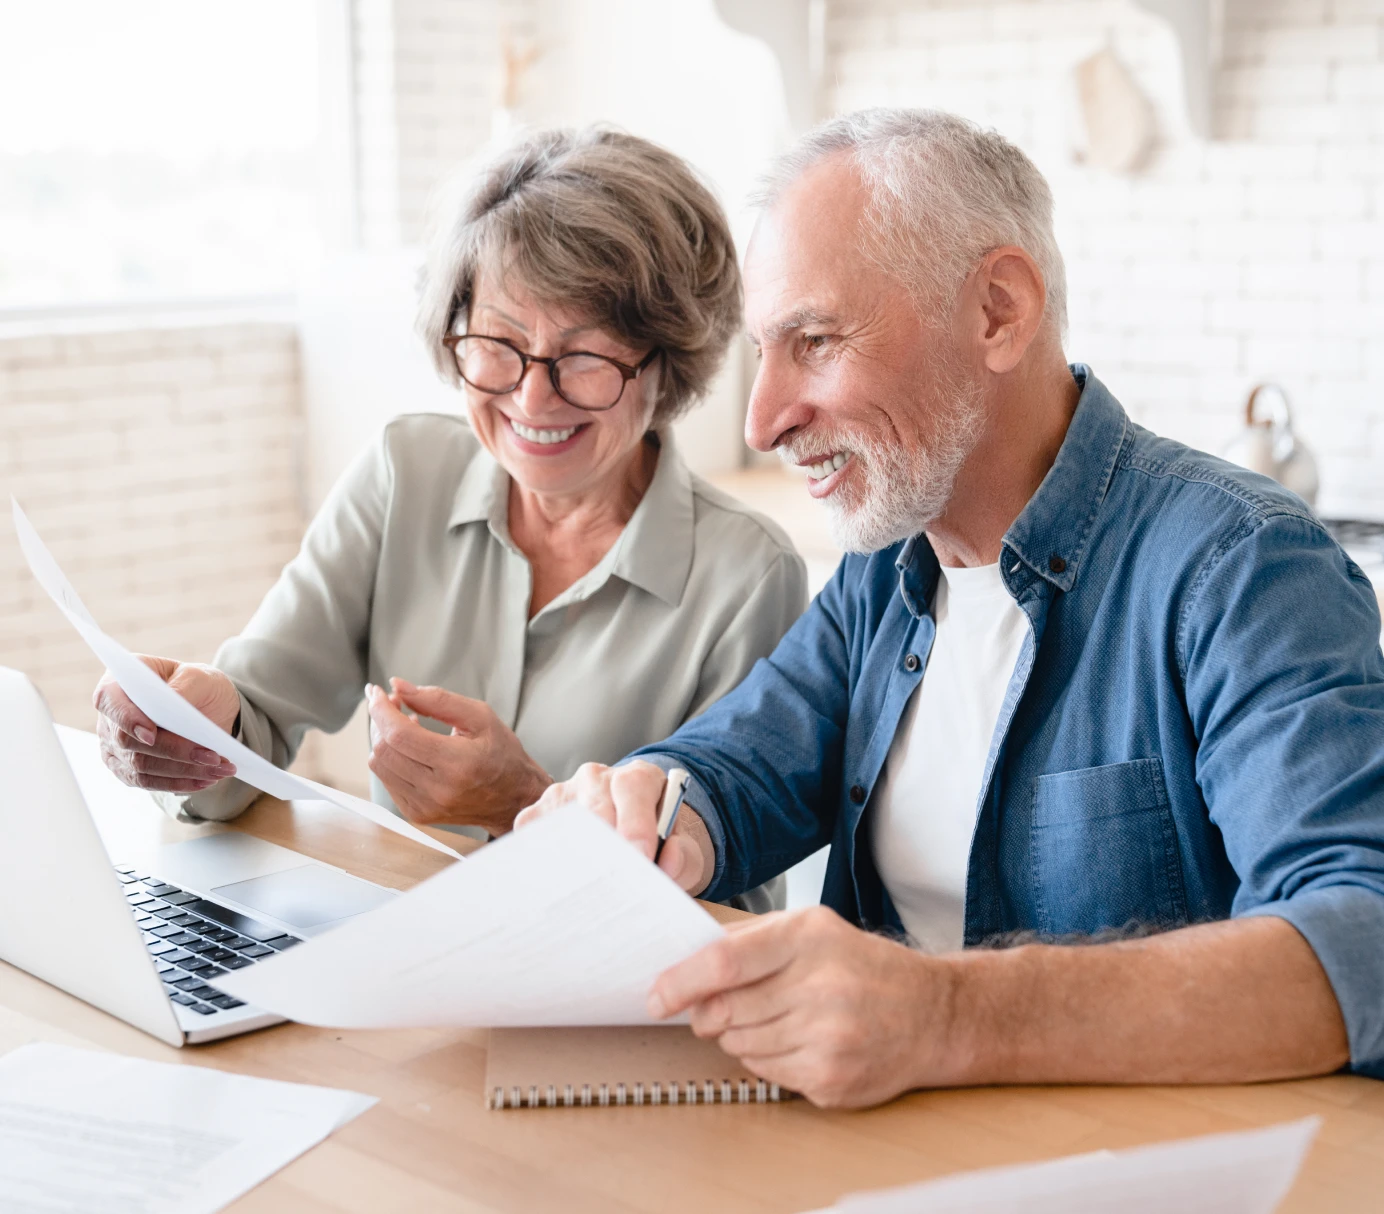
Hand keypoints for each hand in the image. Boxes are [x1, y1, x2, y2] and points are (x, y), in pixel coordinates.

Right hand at [94, 656, 239, 793]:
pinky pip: (147, 782)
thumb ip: (182, 688)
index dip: (127, 719)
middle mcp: (110, 717)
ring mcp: (115, 746)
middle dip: (173, 752)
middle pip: (128, 742)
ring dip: (182, 772)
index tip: (151, 736)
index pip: (109, 701)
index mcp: (119, 683)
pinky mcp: (127, 769)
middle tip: (212, 757)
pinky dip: (178, 783)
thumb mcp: (199, 676)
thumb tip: (169, 705)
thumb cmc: (199, 685)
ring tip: (218, 770)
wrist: (209, 707)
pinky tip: (205, 780)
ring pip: (140, 767)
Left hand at [365, 679, 550, 833]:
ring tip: (404, 723)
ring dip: (383, 738)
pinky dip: (391, 757)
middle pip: (384, 749)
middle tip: (394, 702)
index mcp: (456, 764)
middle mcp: (437, 790)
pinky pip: (387, 779)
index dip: (382, 709)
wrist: (513, 798)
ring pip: (379, 765)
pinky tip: (410, 747)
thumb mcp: (480, 716)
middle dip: (380, 719)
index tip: (377, 691)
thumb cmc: (502, 754)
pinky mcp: (417, 813)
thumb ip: (437, 699)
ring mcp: (424, 806)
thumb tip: (397, 685)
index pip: (399, 735)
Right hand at [513, 760, 713, 894]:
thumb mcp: (683, 849)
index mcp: (638, 778)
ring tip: (585, 891)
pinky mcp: (539, 815)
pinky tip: (558, 884)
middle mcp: (598, 779)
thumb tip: (666, 861)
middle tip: (612, 882)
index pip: (634, 787)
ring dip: (572, 857)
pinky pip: (533, 835)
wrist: (633, 837)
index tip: (640, 855)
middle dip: (605, 845)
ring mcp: (565, 794)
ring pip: (562, 821)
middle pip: (594, 804)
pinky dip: (543, 861)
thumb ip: (683, 855)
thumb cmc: (656, 843)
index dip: (635, 822)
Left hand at [649, 906, 960, 1108]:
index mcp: (809, 938)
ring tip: (774, 1018)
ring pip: (739, 1044)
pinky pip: (764, 1072)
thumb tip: (684, 959)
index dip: (681, 982)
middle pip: (725, 1010)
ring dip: (738, 1035)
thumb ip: (749, 939)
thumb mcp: (811, 928)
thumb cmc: (861, 965)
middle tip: (715, 1008)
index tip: (657, 995)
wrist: (931, 1014)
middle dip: (707, 1012)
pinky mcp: (831, 1079)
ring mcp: (828, 1038)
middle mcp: (821, 986)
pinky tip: (794, 1040)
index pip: (724, 963)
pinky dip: (765, 1058)